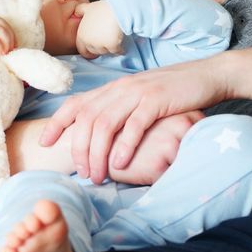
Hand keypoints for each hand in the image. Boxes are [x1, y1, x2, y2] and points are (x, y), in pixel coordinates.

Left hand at [40, 58, 230, 183]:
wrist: (207, 75)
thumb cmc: (174, 92)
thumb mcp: (140, 98)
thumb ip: (121, 112)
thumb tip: (101, 138)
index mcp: (114, 88)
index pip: (76, 103)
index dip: (57, 122)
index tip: (45, 143)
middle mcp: (120, 88)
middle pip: (87, 119)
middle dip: (80, 150)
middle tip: (84, 174)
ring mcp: (138, 93)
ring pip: (105, 124)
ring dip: (98, 153)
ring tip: (98, 175)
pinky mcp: (157, 100)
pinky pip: (134, 125)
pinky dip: (123, 146)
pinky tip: (119, 164)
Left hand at [74, 1, 123, 58]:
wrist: (117, 9)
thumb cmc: (103, 8)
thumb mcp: (88, 7)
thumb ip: (80, 11)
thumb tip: (76, 12)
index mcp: (82, 35)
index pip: (82, 50)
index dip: (88, 51)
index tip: (94, 52)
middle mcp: (89, 41)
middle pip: (95, 51)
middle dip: (100, 49)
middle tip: (106, 43)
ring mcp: (100, 44)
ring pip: (106, 52)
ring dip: (110, 49)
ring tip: (114, 41)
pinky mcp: (112, 46)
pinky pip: (117, 51)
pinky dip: (120, 50)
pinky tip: (122, 46)